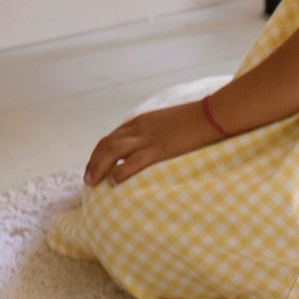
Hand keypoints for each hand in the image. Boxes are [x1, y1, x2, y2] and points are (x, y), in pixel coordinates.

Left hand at [84, 101, 218, 187]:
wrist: (211, 115)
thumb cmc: (193, 121)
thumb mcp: (166, 123)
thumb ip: (153, 133)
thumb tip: (147, 147)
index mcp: (141, 121)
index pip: (111, 137)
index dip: (99, 153)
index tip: (94, 166)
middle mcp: (139, 128)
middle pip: (107, 144)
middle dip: (93, 162)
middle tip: (87, 179)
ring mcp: (148, 138)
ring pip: (113, 151)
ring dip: (99, 167)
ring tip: (92, 183)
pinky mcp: (159, 148)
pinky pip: (133, 161)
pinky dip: (120, 171)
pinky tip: (113, 182)